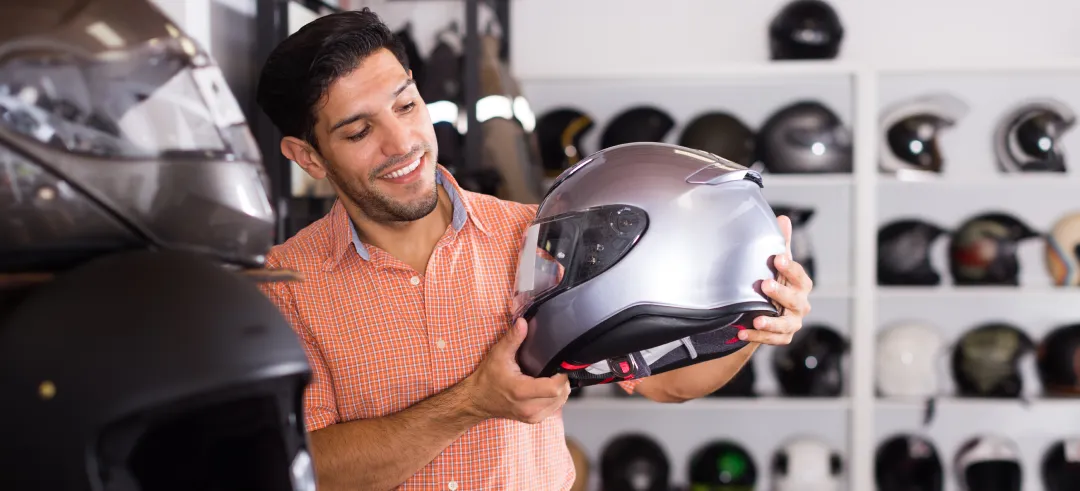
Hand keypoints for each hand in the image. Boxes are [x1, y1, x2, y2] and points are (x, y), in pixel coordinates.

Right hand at [463, 318, 570, 423]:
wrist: (477, 400)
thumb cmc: (487, 378)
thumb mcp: (498, 354)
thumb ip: (513, 338)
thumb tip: (523, 322)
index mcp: (521, 391)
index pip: (554, 388)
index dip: (562, 375)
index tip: (559, 364)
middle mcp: (528, 407)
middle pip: (561, 395)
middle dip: (562, 380)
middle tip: (555, 368)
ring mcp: (531, 416)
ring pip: (560, 402)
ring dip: (560, 389)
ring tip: (551, 377)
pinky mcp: (533, 420)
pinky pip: (554, 408)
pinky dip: (555, 398)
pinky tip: (546, 388)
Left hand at [740, 215, 813, 344]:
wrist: (768, 310)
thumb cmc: (777, 281)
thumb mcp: (777, 264)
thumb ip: (781, 243)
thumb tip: (783, 219)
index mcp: (801, 284)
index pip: (799, 275)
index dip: (790, 267)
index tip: (778, 258)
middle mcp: (800, 304)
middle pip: (795, 300)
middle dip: (781, 293)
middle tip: (765, 285)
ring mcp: (793, 322)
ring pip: (786, 324)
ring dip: (772, 322)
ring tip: (757, 319)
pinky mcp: (783, 337)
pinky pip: (773, 339)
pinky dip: (758, 337)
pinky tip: (742, 333)